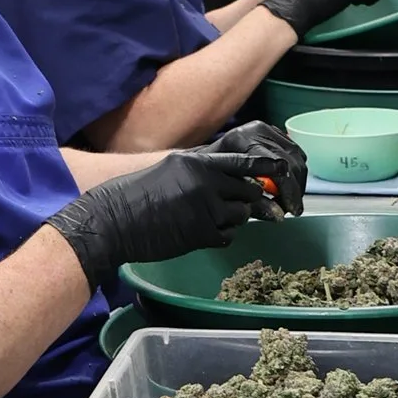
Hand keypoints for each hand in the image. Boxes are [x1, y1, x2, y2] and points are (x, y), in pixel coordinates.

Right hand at [47, 142, 293, 289]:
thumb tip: (231, 180)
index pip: (245, 160)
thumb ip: (200, 172)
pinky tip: (200, 235)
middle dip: (251, 200)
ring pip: (241, 214)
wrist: (113, 221)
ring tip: (209, 222)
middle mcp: (205, 180)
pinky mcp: (201, 233)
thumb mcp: (171, 170)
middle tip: (249, 209)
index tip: (284, 172)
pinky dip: (220, 237)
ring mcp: (204, 207)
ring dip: (232, 220)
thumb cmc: (137, 195)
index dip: (267, 167)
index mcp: (197, 161)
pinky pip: (227, 236)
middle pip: (250, 188)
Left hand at [208, 118, 307, 215]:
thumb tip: (279, 214)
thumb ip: (255, 202)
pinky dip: (296, 172)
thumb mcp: (229, 189)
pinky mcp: (275, 132)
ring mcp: (267, 128)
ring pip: (298, 158)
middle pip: (291, 162)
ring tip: (288, 199)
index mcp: (241, 140)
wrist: (206, 158)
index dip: (289, 190)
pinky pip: (297, 153)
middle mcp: (256, 130)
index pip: (277, 166)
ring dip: (298, 182)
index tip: (292, 208)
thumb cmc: (211, 174)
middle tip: (292, 208)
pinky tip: (287, 186)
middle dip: (295, 190)